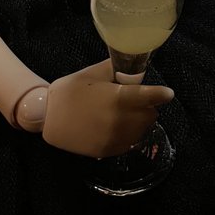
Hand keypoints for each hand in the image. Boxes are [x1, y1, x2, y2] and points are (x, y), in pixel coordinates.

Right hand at [42, 59, 173, 156]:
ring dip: (140, 122)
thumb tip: (133, 63)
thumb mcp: (93, 74)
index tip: (167, 94)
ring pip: (142, 131)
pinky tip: (118, 127)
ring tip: (128, 114)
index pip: (150, 97)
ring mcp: (114, 138)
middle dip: (148, 107)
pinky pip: (129, 143)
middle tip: (139, 100)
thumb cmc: (70, 91)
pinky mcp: (107, 150)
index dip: (161, 94)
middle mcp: (120, 120)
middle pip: (150, 116)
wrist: (47, 117)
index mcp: (117, 98)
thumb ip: (116, 69)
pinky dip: (129, 135)